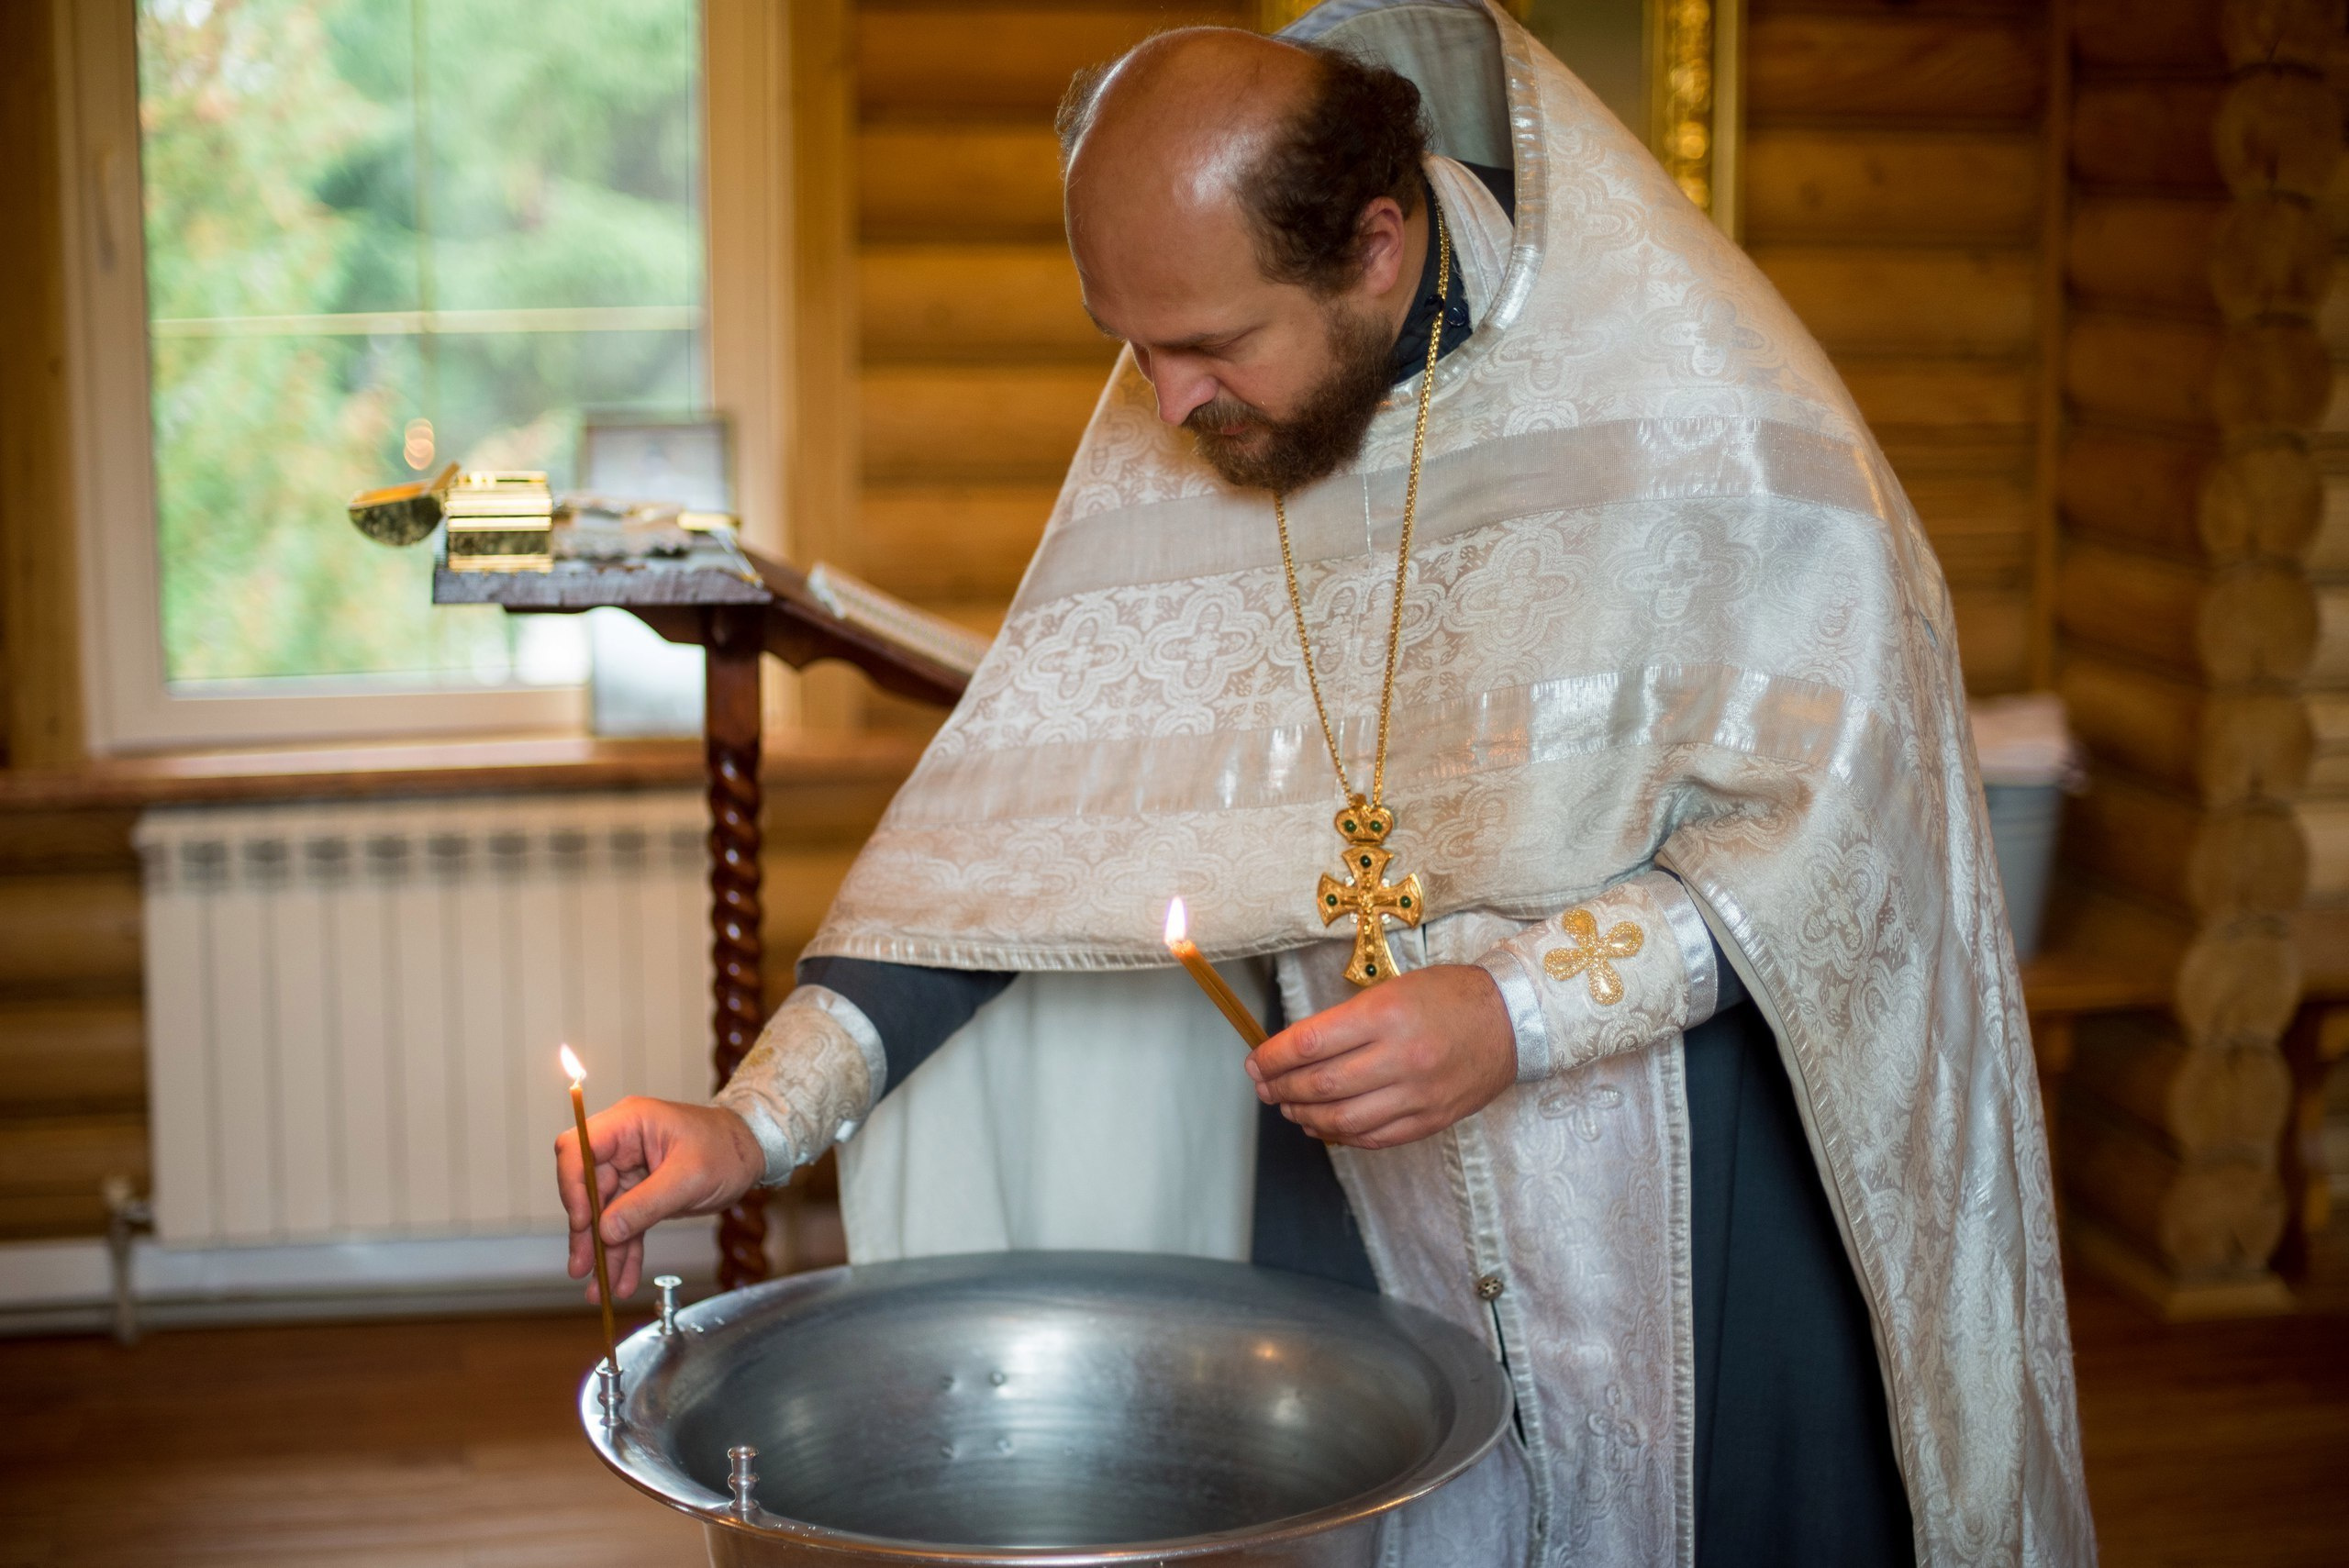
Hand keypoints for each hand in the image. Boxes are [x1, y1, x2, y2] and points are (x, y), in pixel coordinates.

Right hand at [555, 1096, 764, 1303]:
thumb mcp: (689, 1177)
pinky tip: (621, 1280)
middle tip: (581, 1267)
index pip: (578, 1149)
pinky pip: (625, 1226)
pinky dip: (624, 1253)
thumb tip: (606, 1230)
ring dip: (601, 1252)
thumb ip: (645, 1204)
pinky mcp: (641, 1194)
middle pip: (586, 1189)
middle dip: (585, 1232)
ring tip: (596, 1289)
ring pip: (604, 1215)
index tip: (583, 1221)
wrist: (752, 1154)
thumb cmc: (727, 1149)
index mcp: (629, 1125)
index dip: (573, 1185)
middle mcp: (622, 1145)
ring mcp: (630, 1171)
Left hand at [1246, 963, 1515, 1147]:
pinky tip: (1323, 1125)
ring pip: (1342, 1119)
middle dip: (1281, 1089)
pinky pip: (1373, 1137)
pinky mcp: (1430, 1119)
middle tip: (1264, 1087)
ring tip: (1288, 1107)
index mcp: (1386, 1015)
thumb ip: (1346, 1020)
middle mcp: (1400, 1057)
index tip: (1256, 1062)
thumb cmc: (1450, 996)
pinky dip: (1340, 1135)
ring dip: (1305, 1116)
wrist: (1514, 1019)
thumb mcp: (1393, 989)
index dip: (1272, 1058)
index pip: (1309, 1043)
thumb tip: (1296, 1049)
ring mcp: (1417, 1094)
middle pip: (1320, 1085)